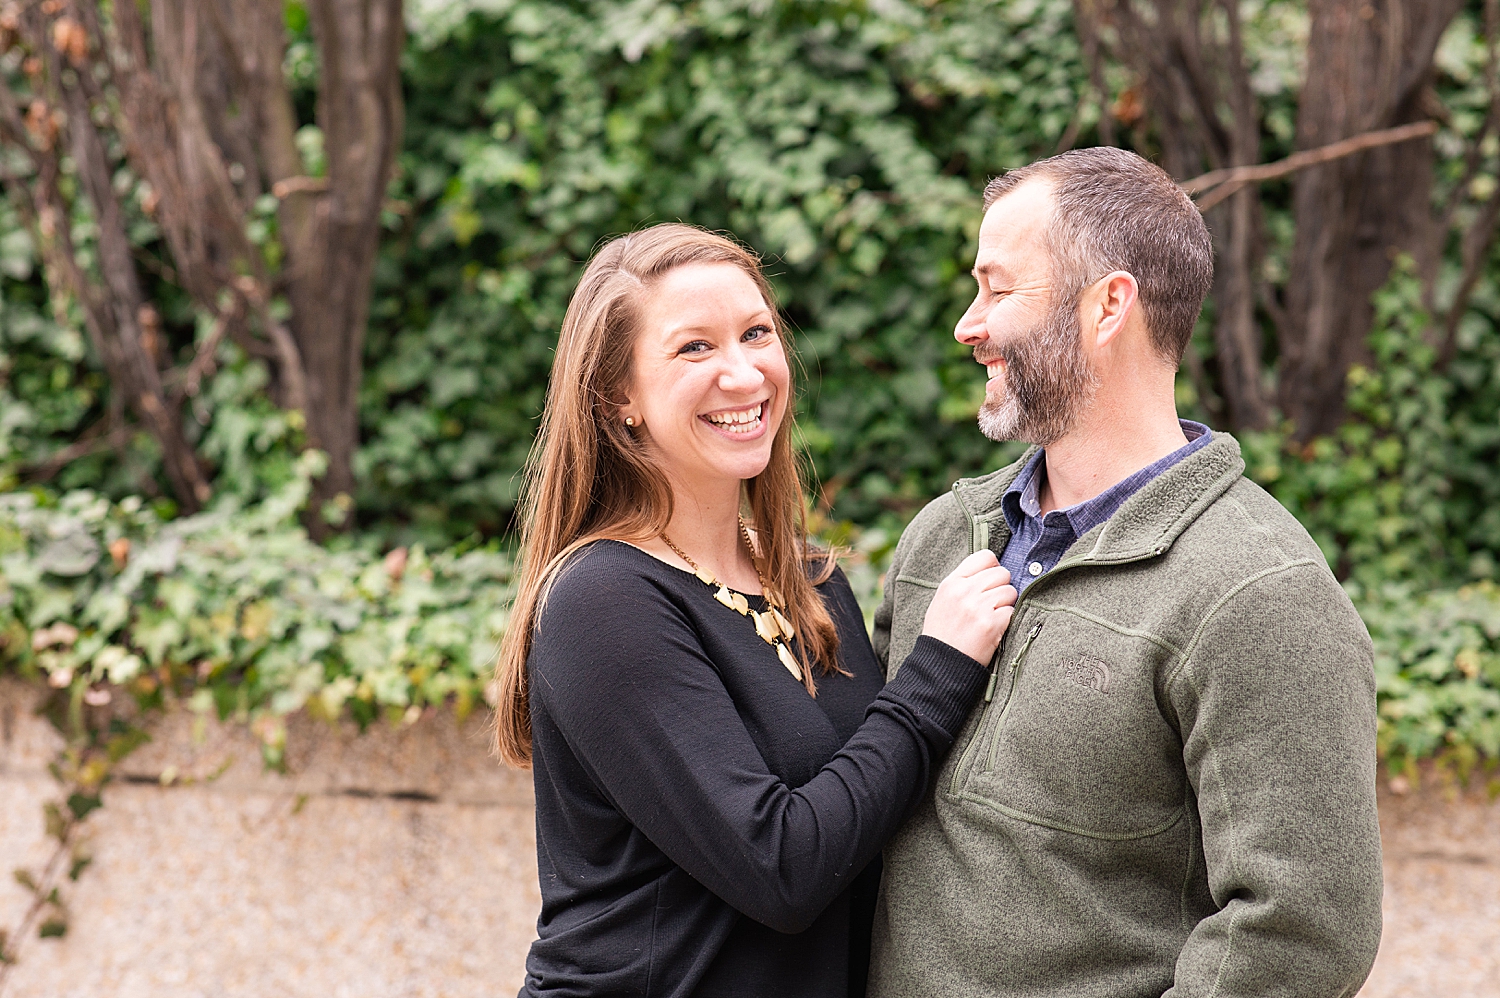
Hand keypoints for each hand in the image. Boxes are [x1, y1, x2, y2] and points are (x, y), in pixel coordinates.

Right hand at [920, 550, 1016, 664]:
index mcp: (951, 582)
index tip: (991, 580)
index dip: (993, 567)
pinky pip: (1011, 612)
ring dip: (1005, 605)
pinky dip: (1006, 621)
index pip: (985, 556)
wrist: (940, 664)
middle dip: (1001, 588)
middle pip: (1002, 573)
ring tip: (990, 617)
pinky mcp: (991, 624)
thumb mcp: (943, 600)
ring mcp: (978, 607)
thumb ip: (963, 582)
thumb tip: (991, 568)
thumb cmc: (943, 632)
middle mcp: (964, 591)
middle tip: (991, 604)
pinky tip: (993, 629)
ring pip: (1010, 591)